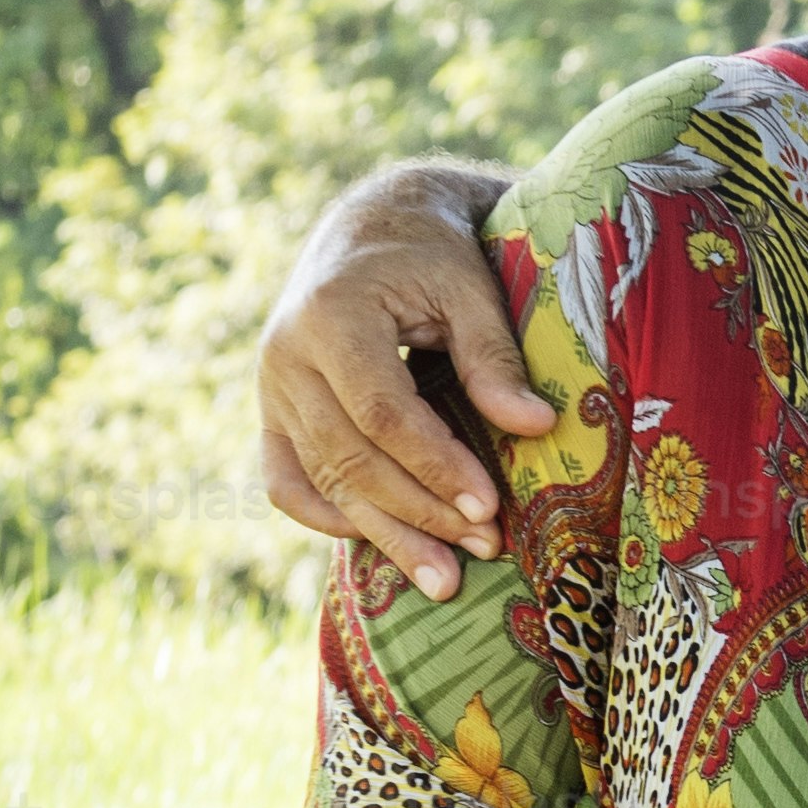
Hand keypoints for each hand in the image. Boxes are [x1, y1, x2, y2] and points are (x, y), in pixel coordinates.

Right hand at [261, 161, 544, 596]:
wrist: (371, 228)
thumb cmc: (432, 255)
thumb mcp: (471, 289)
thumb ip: (494, 358)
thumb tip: (535, 426)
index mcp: (331, 316)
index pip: (381, 413)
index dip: (434, 465)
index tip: (489, 507)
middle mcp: (286, 356)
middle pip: (350, 457)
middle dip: (419, 512)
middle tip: (486, 548)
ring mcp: (272, 387)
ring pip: (321, 478)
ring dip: (384, 533)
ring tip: (446, 579)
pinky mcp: (273, 410)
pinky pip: (284, 479)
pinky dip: (325, 517)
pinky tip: (378, 545)